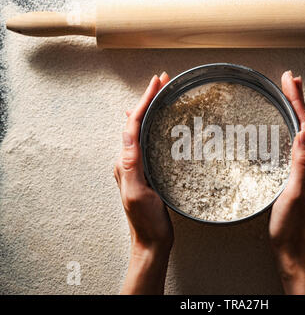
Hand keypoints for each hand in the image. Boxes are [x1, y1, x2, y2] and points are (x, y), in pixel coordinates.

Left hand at [114, 72, 172, 293]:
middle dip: (147, 99)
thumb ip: (132, 168)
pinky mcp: (149, 171)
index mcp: (125, 163)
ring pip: (142, 130)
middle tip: (162, 81)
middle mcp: (128, 161)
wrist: (151, 241)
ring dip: (151, 109)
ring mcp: (138, 166)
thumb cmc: (146, 221)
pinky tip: (158, 122)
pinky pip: (149, 142)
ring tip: (161, 93)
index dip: (143, 102)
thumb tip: (129, 139)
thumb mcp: (139, 194)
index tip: (156, 84)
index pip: (132, 125)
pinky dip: (155, 126)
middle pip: (136, 122)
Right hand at [269, 71, 304, 293]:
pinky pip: (298, 144)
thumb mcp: (293, 195)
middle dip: (299, 100)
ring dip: (297, 111)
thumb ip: (301, 165)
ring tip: (290, 95)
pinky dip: (293, 128)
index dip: (298, 101)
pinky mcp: (300, 175)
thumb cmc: (291, 225)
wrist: (293, 246)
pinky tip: (287, 128)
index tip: (290, 80)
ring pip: (303, 133)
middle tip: (290, 79)